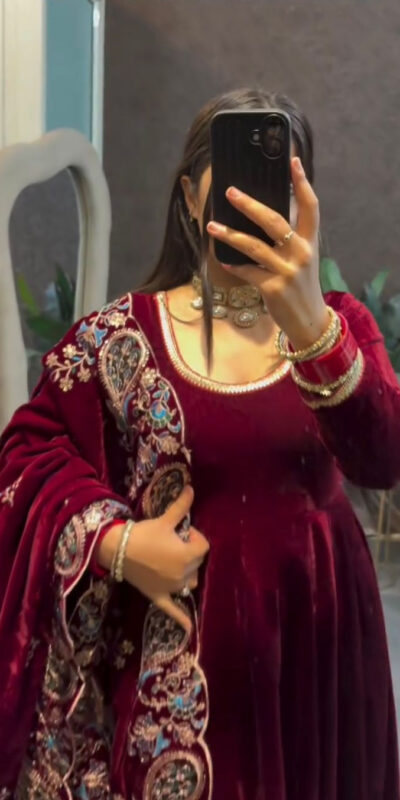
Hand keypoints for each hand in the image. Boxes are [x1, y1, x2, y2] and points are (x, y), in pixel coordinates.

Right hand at [98, 485, 208, 632]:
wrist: (116, 550)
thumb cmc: (143, 533)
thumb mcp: (164, 520)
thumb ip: (181, 506)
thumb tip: (192, 488)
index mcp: (187, 557)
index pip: (203, 546)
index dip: (194, 537)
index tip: (181, 532)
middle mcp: (183, 575)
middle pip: (196, 563)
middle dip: (188, 551)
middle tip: (172, 542)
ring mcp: (171, 588)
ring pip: (189, 582)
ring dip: (186, 574)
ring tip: (173, 563)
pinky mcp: (159, 596)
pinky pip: (173, 610)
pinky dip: (182, 620)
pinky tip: (190, 631)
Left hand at [207, 156, 330, 350]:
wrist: (309, 321)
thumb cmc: (301, 286)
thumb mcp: (302, 259)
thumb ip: (289, 239)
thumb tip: (261, 216)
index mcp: (310, 241)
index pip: (310, 206)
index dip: (302, 183)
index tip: (293, 161)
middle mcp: (301, 252)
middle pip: (274, 220)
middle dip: (249, 204)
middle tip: (230, 191)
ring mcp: (287, 270)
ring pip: (253, 246)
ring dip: (229, 235)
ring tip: (211, 226)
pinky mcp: (273, 287)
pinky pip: (247, 271)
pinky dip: (233, 265)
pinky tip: (223, 260)